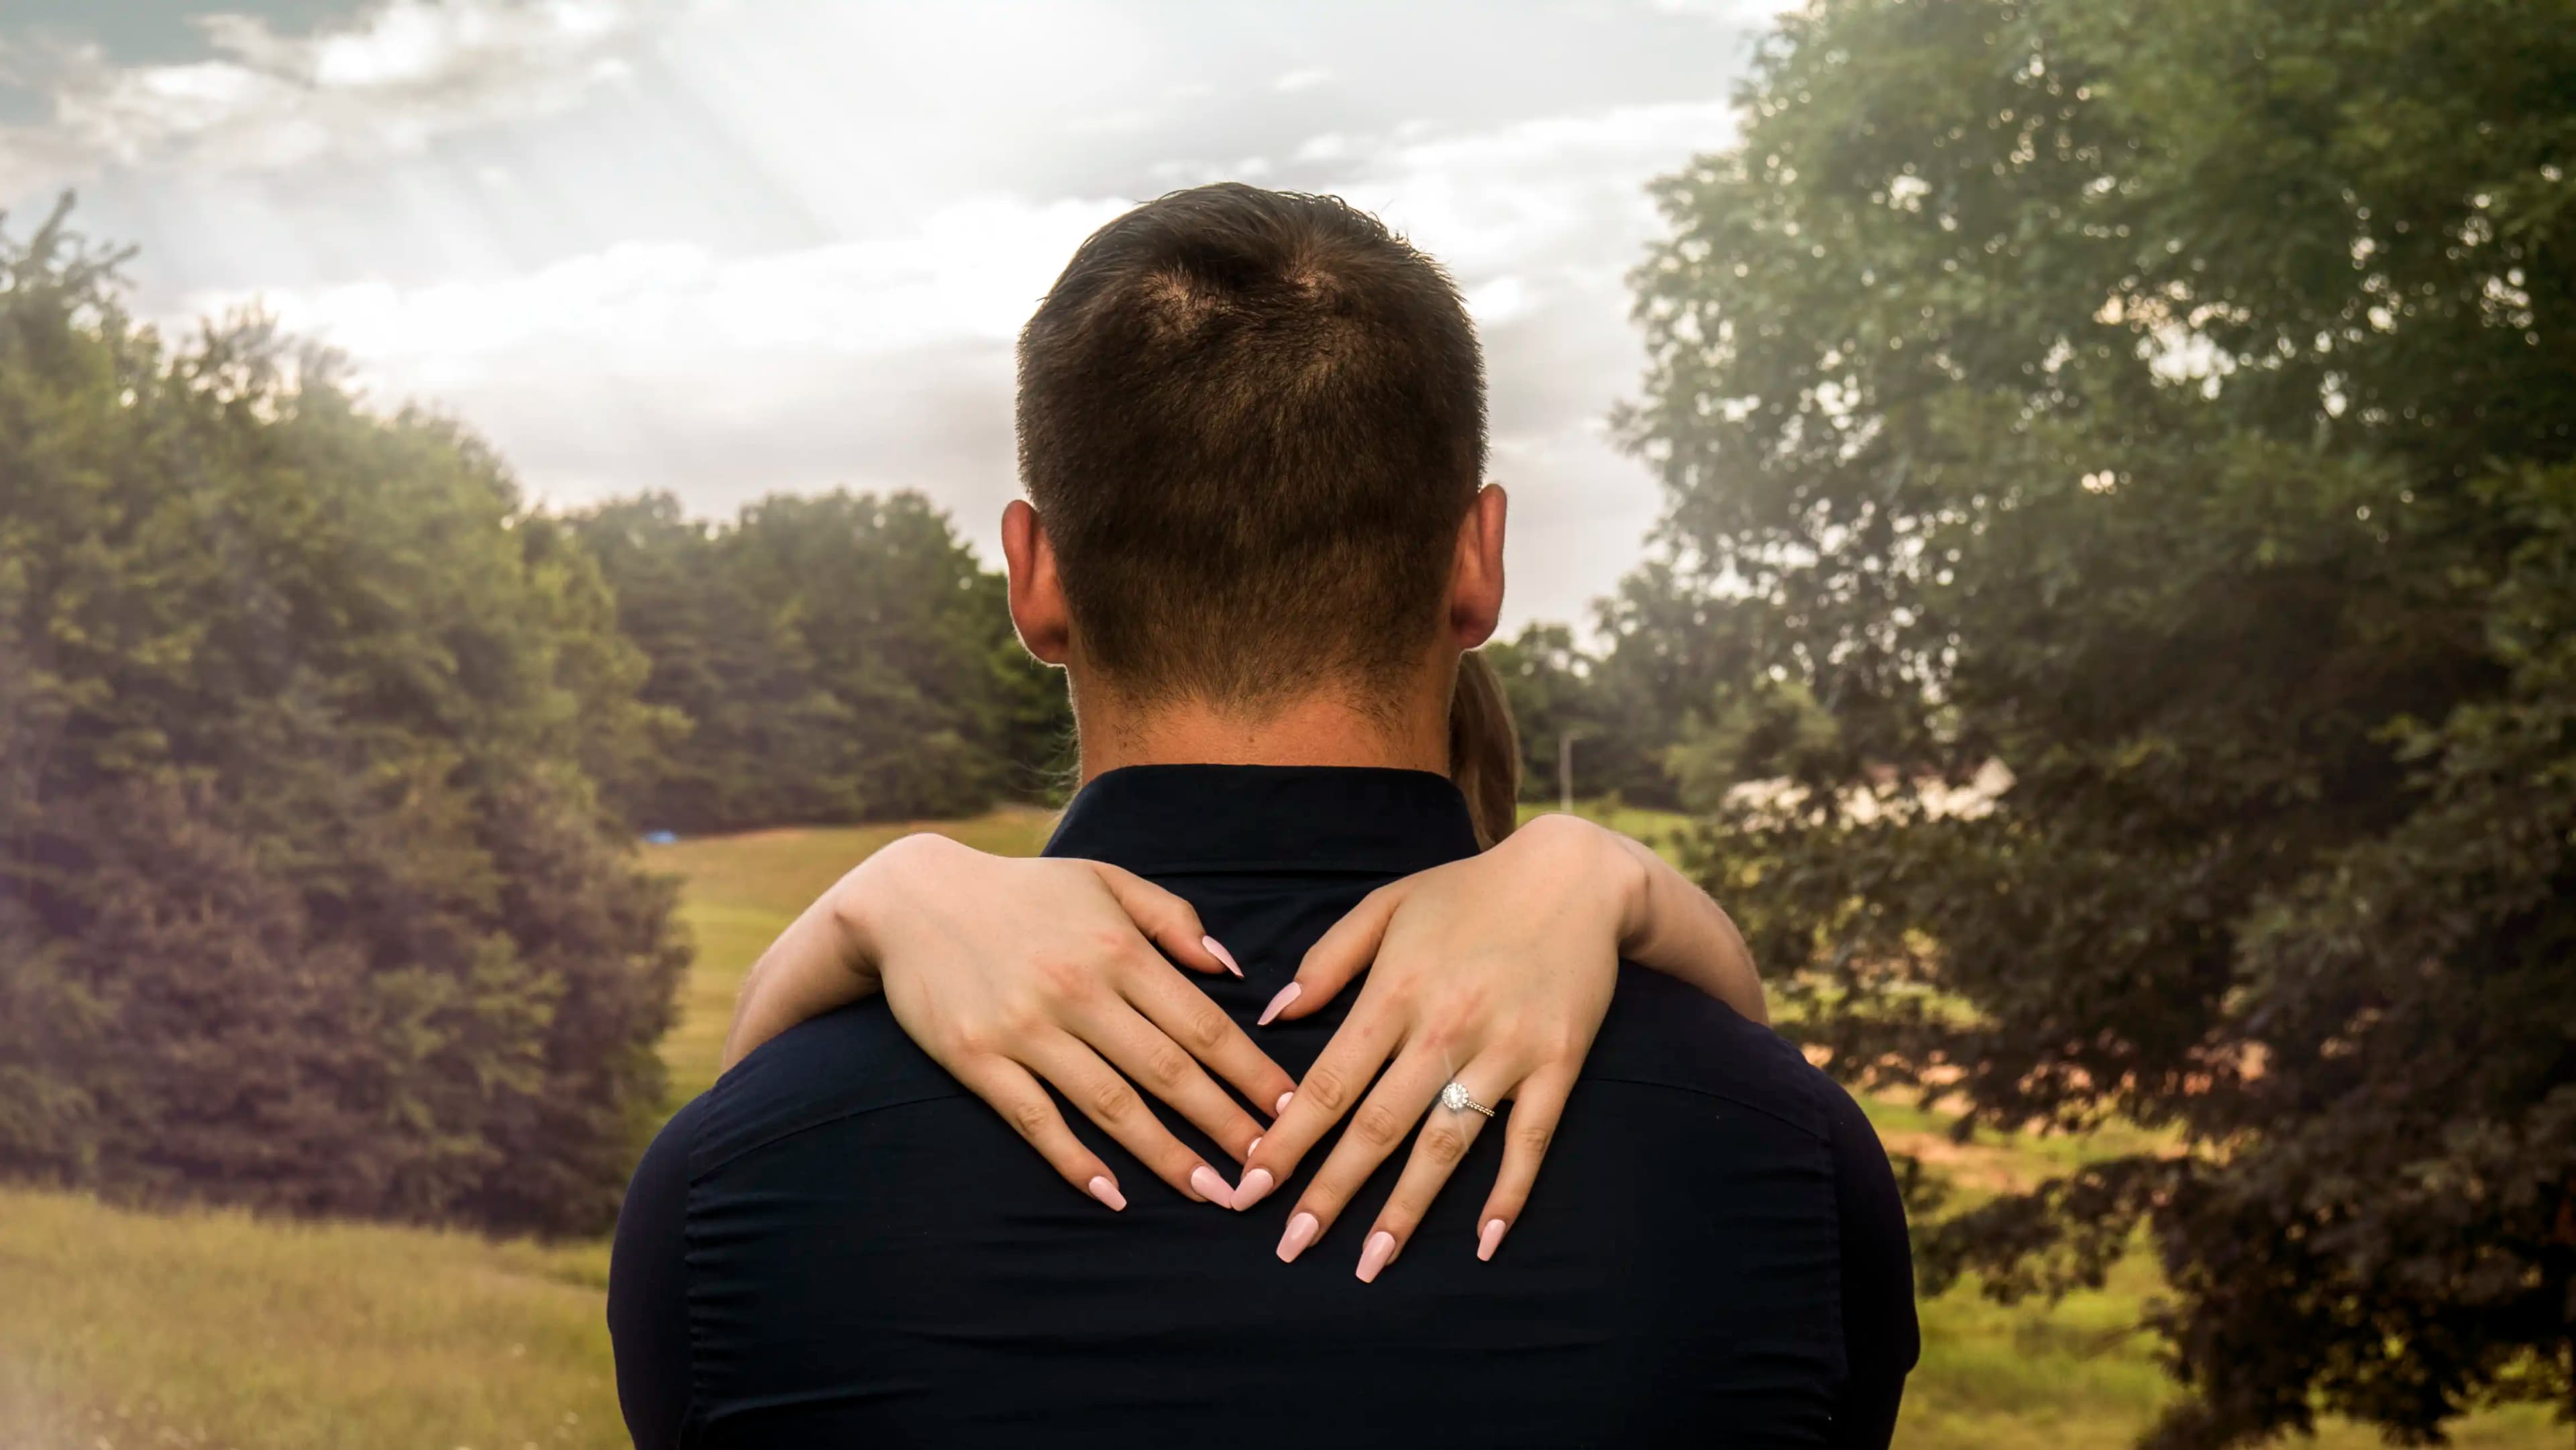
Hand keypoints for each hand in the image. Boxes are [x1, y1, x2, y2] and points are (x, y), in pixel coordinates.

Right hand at [835, 835, 1296, 1208]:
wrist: (913, 897)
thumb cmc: (1024, 891)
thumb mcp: (1104, 880)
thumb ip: (1172, 919)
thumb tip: (1232, 969)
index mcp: (1119, 948)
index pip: (1202, 1022)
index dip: (1251, 1071)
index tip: (1292, 1109)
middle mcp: (1078, 990)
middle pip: (1168, 1071)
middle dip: (1225, 1125)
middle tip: (1267, 1171)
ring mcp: (1026, 1028)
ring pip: (1111, 1104)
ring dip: (1165, 1154)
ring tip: (1210, 1193)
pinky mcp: (978, 1058)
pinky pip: (1035, 1119)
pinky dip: (1073, 1159)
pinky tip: (1111, 1192)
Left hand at [1231, 814, 1649, 1279]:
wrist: (1576, 875)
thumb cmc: (1469, 892)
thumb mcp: (1387, 905)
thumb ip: (1327, 961)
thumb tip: (1271, 1016)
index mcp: (1393, 990)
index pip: (1328, 1080)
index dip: (1288, 1138)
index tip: (1251, 1186)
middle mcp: (1444, 1026)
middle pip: (1377, 1125)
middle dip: (1330, 1191)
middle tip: (1291, 1247)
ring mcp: (1504, 1049)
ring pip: (1445, 1144)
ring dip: (1406, 1209)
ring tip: (1372, 1262)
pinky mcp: (1557, 1063)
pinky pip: (1529, 1140)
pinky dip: (1508, 1193)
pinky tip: (1485, 1242)